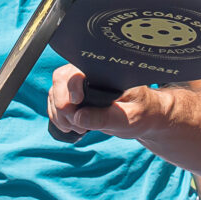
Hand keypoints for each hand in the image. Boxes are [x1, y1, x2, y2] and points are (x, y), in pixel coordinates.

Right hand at [46, 63, 170, 139]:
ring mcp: (80, 83)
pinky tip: (71, 126)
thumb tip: (79, 117)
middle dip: (62, 106)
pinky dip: (58, 116)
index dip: (70, 87)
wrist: (145, 115)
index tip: (77, 103)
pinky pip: (55, 102)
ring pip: (55, 92)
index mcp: (105, 72)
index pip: (77, 71)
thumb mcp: (129, 119)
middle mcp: (90, 72)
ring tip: (77, 128)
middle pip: (61, 80)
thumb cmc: (142, 113)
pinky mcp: (75, 94)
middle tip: (76, 125)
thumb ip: (105, 118)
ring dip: (59, 114)